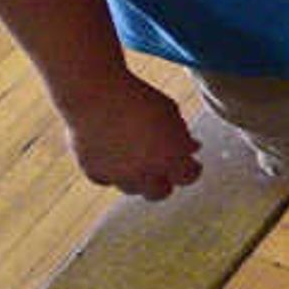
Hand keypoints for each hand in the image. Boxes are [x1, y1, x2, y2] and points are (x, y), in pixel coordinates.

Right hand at [57, 69, 202, 200]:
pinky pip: (107, 180)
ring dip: (137, 178)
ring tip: (135, 158)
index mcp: (171, 156)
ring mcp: (119, 176)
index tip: (190, 165)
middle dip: (164, 182)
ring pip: (133, 189)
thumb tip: (192, 148)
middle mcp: (146, 172)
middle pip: (160, 193)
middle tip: (162, 168)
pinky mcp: (96, 174)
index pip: (188, 177)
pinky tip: (112, 156)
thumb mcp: (170, 111)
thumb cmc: (136, 97)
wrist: (96, 95)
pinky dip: (111, 172)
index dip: (191, 170)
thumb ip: (182, 135)